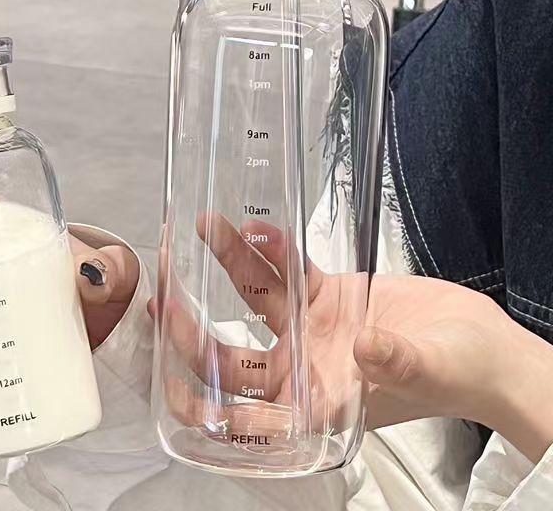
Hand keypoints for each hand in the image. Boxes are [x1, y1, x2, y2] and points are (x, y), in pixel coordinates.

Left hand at [152, 214, 552, 459]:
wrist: (482, 345)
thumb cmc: (459, 375)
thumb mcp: (429, 373)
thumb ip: (394, 363)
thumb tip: (364, 349)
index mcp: (318, 405)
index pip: (249, 420)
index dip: (207, 410)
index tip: (171, 388)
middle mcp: (304, 369)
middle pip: (232, 357)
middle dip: (194, 332)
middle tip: (166, 300)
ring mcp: (311, 329)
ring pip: (254, 299)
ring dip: (229, 264)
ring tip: (205, 228)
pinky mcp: (327, 294)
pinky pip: (289, 269)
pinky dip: (273, 248)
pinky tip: (257, 227)